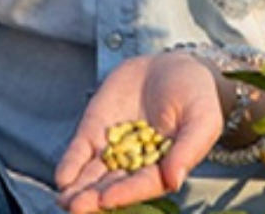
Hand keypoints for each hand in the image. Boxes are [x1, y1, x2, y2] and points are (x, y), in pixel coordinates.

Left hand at [56, 51, 223, 212]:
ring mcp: (114, 146)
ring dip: (78, 188)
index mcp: (163, 166)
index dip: (125, 193)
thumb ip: (188, 149)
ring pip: (93, 173)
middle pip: (113, 185)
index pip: (142, 184)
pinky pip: (82, 149)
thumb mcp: (202, 119)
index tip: (107, 200)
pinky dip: (71, 163)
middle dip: (93, 198)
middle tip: (76, 207)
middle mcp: (136, 162)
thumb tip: (175, 180)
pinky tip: (62, 177)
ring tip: (64, 199)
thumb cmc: (197, 95)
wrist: (176, 65)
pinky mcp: (98, 128)